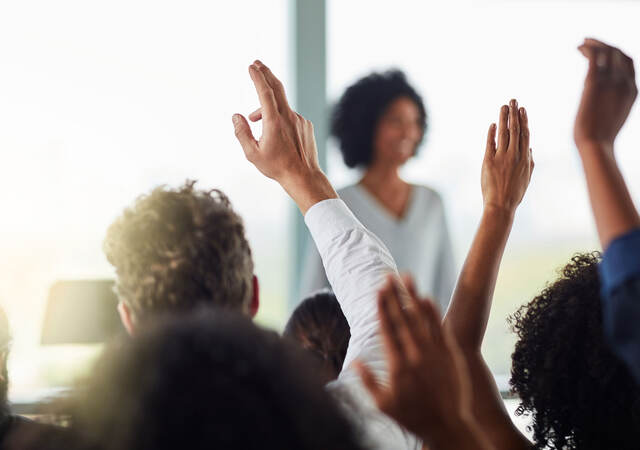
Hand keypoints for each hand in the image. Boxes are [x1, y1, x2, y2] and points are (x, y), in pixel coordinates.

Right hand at [233, 61, 335, 211]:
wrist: (303, 176)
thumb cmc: (276, 167)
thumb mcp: (252, 154)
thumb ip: (241, 133)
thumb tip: (236, 116)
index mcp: (274, 122)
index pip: (265, 93)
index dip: (257, 78)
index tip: (251, 67)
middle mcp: (288, 117)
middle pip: (277, 88)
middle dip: (266, 73)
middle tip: (257, 63)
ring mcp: (299, 120)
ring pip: (281, 106)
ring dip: (267, 107)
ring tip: (254, 118)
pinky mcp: (305, 125)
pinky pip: (290, 116)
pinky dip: (279, 118)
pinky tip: (277, 134)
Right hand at [356, 276, 483, 447]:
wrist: (448, 426)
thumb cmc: (412, 417)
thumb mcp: (383, 405)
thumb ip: (367, 381)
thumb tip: (354, 361)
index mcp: (397, 365)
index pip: (387, 329)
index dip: (381, 307)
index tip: (377, 291)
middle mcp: (416, 355)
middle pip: (402, 318)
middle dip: (394, 295)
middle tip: (387, 276)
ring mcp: (434, 353)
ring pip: (422, 318)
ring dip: (413, 295)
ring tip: (406, 277)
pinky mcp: (450, 354)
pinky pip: (440, 328)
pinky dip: (432, 312)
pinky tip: (426, 297)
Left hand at [481, 100, 533, 213]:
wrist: (501, 206)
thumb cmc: (514, 194)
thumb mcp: (526, 178)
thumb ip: (529, 162)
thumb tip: (530, 149)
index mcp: (525, 159)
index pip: (525, 135)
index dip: (524, 121)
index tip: (522, 109)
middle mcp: (515, 156)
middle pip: (515, 130)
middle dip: (514, 114)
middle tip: (513, 100)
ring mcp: (502, 158)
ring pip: (504, 133)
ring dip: (504, 118)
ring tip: (504, 107)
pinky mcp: (489, 161)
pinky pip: (490, 143)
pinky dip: (492, 133)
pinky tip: (493, 124)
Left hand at [574, 38, 636, 151]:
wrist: (596, 145)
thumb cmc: (601, 138)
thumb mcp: (614, 116)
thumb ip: (613, 104)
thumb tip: (602, 104)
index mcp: (632, 91)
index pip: (629, 62)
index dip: (617, 53)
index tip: (604, 50)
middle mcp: (624, 82)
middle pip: (618, 53)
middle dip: (605, 44)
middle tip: (590, 42)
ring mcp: (610, 82)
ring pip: (607, 51)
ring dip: (595, 44)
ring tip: (582, 43)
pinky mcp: (594, 83)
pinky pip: (594, 57)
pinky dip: (587, 49)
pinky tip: (579, 48)